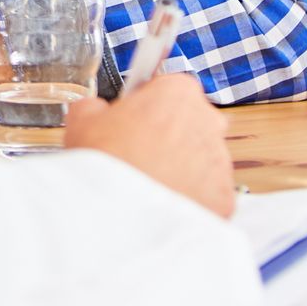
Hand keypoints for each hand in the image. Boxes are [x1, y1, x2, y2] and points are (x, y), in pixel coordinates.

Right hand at [63, 74, 236, 216]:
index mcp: (177, 93)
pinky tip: (161, 203)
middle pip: (191, 122)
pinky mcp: (224, 197)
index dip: (149, 105)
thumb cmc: (105, 164)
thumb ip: (95, 107)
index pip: (170, 88)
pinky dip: (189, 198)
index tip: (135, 120)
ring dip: (180, 168)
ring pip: (201, 160)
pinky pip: (208, 193)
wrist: (120, 217)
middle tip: (138, 154)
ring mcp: (220, 162)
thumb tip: (96, 111)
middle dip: (170, 136)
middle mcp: (208, 122)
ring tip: (146, 184)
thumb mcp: (82, 120)